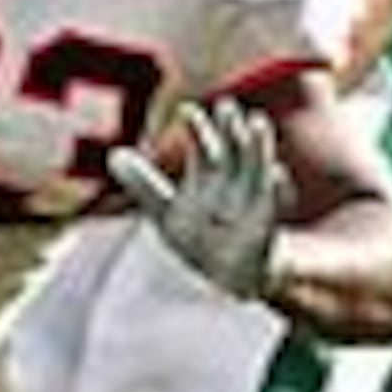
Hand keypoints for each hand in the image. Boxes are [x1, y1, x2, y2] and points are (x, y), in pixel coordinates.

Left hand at [113, 101, 287, 299]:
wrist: (217, 286)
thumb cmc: (194, 245)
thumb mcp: (164, 212)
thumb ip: (143, 183)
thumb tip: (114, 154)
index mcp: (209, 180)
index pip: (204, 147)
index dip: (197, 128)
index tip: (185, 109)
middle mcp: (232, 187)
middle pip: (233, 151)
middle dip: (231, 130)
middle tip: (226, 106)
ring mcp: (251, 206)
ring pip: (257, 170)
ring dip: (259, 147)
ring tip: (257, 122)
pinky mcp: (265, 230)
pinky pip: (274, 208)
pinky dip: (276, 191)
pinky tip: (276, 174)